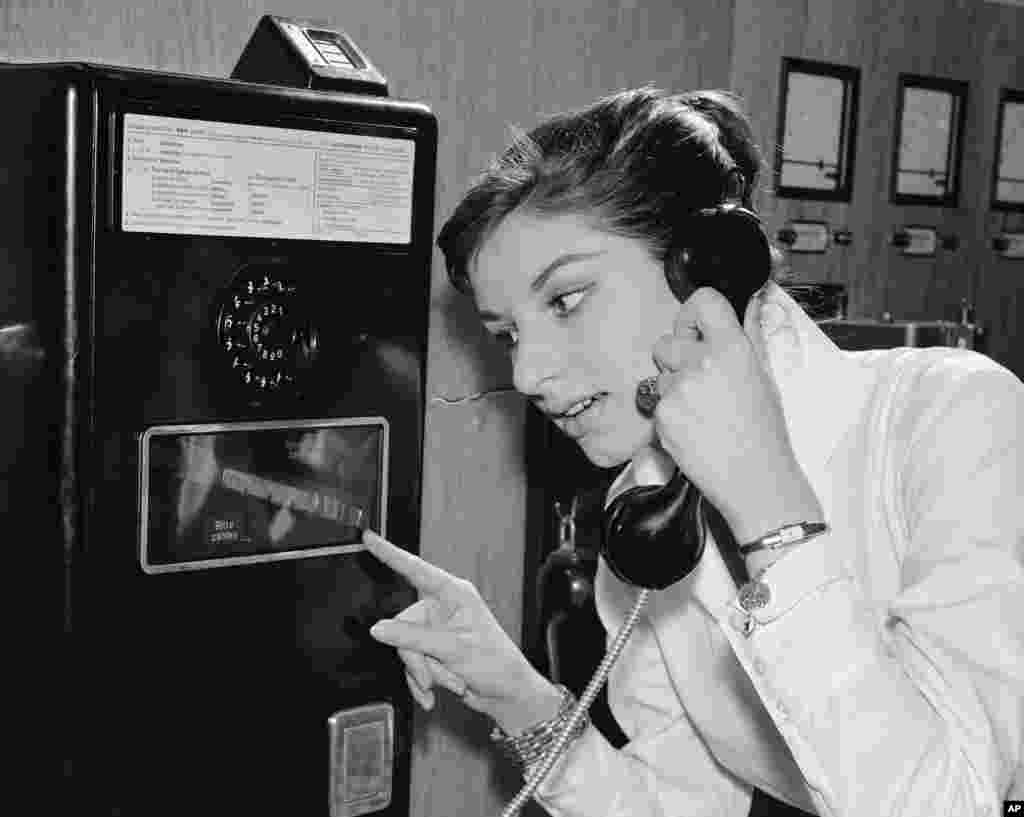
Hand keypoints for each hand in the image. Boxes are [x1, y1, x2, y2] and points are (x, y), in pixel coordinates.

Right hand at [362, 531, 561, 733]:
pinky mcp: (434, 650)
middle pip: (404, 626)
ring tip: (448, 682)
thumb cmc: (496, 663)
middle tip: (433, 675)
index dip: (390, 553)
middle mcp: (443, 608)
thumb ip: (412, 638)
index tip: (370, 538)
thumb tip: (380, 629)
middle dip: (417, 658)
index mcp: (453, 594)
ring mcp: (438, 630)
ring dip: (423, 672)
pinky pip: (412, 663)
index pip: (415, 569)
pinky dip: (421, 681)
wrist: (506, 694)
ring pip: (407, 648)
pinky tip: (432, 695)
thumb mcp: (452, 648)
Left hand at [651, 287, 822, 544]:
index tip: (694, 329)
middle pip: (667, 342)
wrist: (755, 481)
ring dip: (671, 389)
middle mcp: (702, 363)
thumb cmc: (765, 433)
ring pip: (658, 376)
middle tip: (698, 382)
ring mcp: (678, 390)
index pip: (702, 301)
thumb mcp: (764, 377)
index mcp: (733, 348)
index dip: (692, 313)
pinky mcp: (661, 416)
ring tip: (700, 412)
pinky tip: (692, 430)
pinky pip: (655, 404)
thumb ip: (749, 336)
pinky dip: (668, 415)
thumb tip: (749, 301)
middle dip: (675, 358)